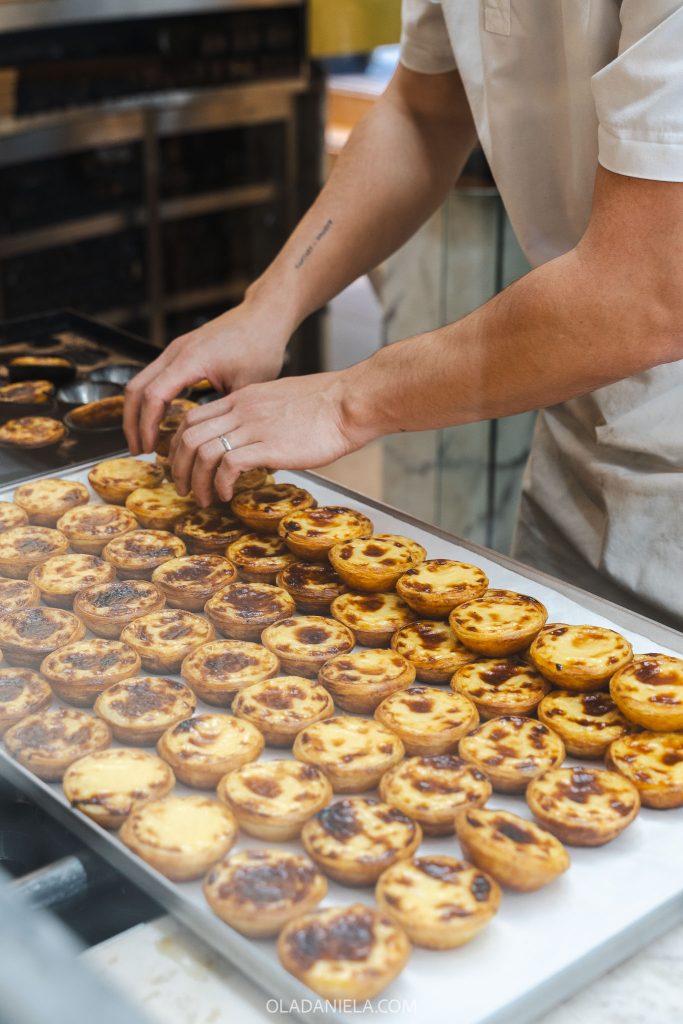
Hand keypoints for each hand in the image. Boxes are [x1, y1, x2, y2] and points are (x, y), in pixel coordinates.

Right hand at [123, 298, 292, 455]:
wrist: (263, 315)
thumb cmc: (260, 346)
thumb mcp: (249, 386)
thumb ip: (228, 415)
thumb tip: (219, 446)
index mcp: (190, 359)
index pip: (154, 396)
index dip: (147, 425)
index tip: (148, 448)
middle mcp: (175, 352)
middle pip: (136, 389)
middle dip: (132, 422)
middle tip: (138, 450)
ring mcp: (174, 350)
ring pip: (140, 382)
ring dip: (137, 412)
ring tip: (144, 440)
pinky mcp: (179, 352)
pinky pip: (153, 377)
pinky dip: (149, 400)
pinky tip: (158, 420)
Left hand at [168, 371, 364, 504]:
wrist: (350, 402)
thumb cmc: (327, 406)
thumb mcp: (282, 402)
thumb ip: (261, 418)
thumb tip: (255, 442)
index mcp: (243, 399)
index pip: (192, 418)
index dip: (179, 446)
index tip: (183, 465)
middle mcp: (241, 410)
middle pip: (188, 436)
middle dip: (178, 467)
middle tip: (184, 488)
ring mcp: (253, 427)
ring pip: (203, 452)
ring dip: (197, 481)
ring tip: (204, 498)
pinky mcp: (269, 446)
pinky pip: (228, 465)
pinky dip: (221, 484)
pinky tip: (227, 494)